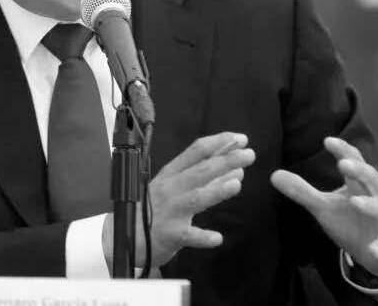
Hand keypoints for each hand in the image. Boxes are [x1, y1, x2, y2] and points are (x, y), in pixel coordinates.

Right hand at [104, 132, 254, 269]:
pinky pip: (188, 236)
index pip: (196, 151)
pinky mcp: (170, 234)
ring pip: (195, 198)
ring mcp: (170, 211)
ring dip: (216, 190)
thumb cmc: (156, 209)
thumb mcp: (177, 188)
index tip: (241, 139)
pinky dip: (202, 236)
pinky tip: (217, 238)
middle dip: (225, 161)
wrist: (127, 236)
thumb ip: (208, 179)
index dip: (220, 143)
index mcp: (172, 172)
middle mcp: (171, 188)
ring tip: (236, 184)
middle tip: (249, 155)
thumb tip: (237, 168)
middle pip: (200, 171)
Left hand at [270, 136, 377, 277]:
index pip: (353, 161)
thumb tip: (273, 175)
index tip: (327, 141)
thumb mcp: (325, 206)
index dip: (343, 151)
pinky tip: (373, 250)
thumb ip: (302, 191)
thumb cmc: (353, 220)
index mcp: (360, 184)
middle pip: (371, 178)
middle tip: (343, 164)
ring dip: (370, 205)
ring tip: (354, 202)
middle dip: (359, 171)